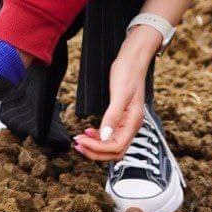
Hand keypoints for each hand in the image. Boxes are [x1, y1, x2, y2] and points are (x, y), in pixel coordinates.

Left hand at [73, 40, 152, 160]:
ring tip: (80, 141)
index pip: (116, 146)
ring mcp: (127, 123)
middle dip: (96, 151)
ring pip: (112, 146)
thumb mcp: (120, 93)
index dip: (98, 148)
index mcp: (133, 122)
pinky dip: (99, 138)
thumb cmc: (128, 73)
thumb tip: (104, 136)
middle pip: (115, 151)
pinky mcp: (122, 118)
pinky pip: (111, 136)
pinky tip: (89, 132)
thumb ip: (113, 116)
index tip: (82, 141)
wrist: (133, 60)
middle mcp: (131, 126)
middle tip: (77, 145)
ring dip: (96, 147)